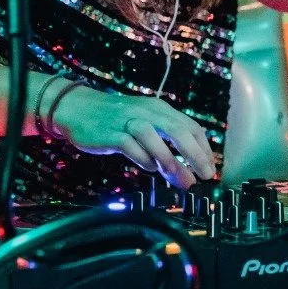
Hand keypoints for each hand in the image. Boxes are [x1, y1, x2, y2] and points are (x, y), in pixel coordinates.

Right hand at [49, 86, 216, 188]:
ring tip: (183, 180)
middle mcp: (147, 111)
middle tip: (206, 176)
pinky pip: (131, 146)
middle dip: (195, 154)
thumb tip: (184, 168)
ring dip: (171, 160)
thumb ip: (163, 142)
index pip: (190, 126)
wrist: (77, 108)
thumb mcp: (143, 124)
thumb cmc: (114, 120)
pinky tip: (151, 169)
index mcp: (159, 109)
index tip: (210, 168)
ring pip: (155, 137)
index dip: (203, 148)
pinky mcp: (111, 133)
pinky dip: (144, 159)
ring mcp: (128, 121)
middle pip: (178, 130)